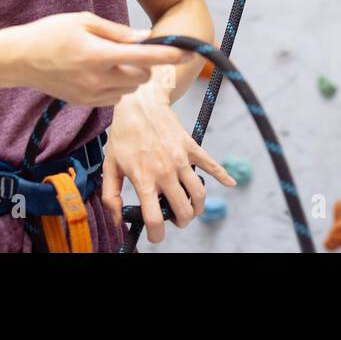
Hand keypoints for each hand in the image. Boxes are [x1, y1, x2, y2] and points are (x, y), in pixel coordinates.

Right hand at [1, 12, 192, 106]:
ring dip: (131, 76)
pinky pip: (115, 98)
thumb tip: (144, 37)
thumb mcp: (83, 20)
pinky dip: (117, 87)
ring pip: (130, 89)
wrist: (19, 59)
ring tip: (111, 60)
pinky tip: (101, 74)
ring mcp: (90, 95)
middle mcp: (97, 78)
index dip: (168, 55)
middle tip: (129, 50)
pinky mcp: (85, 103)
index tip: (187, 52)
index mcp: (98, 54)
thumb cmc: (50, 33)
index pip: (143, 57)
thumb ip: (117, 31)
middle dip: (144, 64)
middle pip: (141, 76)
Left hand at [101, 67, 235, 242]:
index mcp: (144, 179)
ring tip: (190, 208)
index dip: (156, 235)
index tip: (156, 236)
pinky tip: (230, 183)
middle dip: (180, 221)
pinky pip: (211, 165)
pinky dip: (223, 176)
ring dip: (197, 207)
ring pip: (198, 194)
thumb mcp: (110, 166)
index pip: (155, 219)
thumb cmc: (123, 135)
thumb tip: (118, 220)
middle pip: (182, 211)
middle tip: (174, 218)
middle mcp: (164, 172)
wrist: (139, 103)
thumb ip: (111, 196)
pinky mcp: (191, 147)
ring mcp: (180, 160)